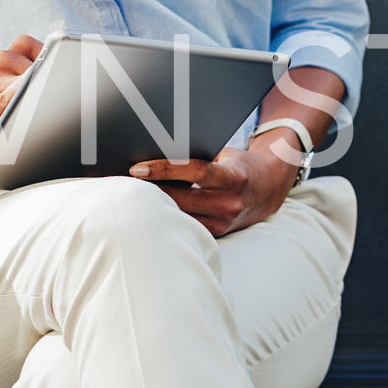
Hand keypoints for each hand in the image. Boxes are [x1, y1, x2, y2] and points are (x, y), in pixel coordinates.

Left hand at [128, 144, 300, 237]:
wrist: (266, 189)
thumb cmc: (237, 165)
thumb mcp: (223, 154)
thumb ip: (197, 156)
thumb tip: (154, 153)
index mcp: (233, 177)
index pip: (195, 172)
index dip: (164, 169)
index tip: (136, 168)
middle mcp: (229, 203)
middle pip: (179, 198)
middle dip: (149, 190)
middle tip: (120, 181)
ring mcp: (223, 223)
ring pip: (178, 216)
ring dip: (154, 206)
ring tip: (129, 196)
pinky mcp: (216, 234)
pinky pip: (185, 226)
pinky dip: (166, 217)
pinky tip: (147, 210)